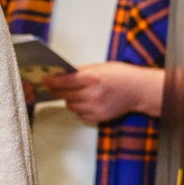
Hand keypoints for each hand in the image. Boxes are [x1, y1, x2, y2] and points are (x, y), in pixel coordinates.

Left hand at [38, 62, 161, 126]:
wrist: (138, 90)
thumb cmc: (121, 75)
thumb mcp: (100, 67)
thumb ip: (81, 72)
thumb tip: (62, 75)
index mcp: (92, 78)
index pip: (64, 81)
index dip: (51, 81)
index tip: (45, 80)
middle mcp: (92, 94)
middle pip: (64, 95)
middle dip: (56, 91)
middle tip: (52, 88)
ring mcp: (95, 107)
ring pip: (70, 105)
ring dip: (68, 99)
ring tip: (73, 94)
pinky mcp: (98, 117)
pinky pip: (79, 114)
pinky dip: (78, 108)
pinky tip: (83, 102)